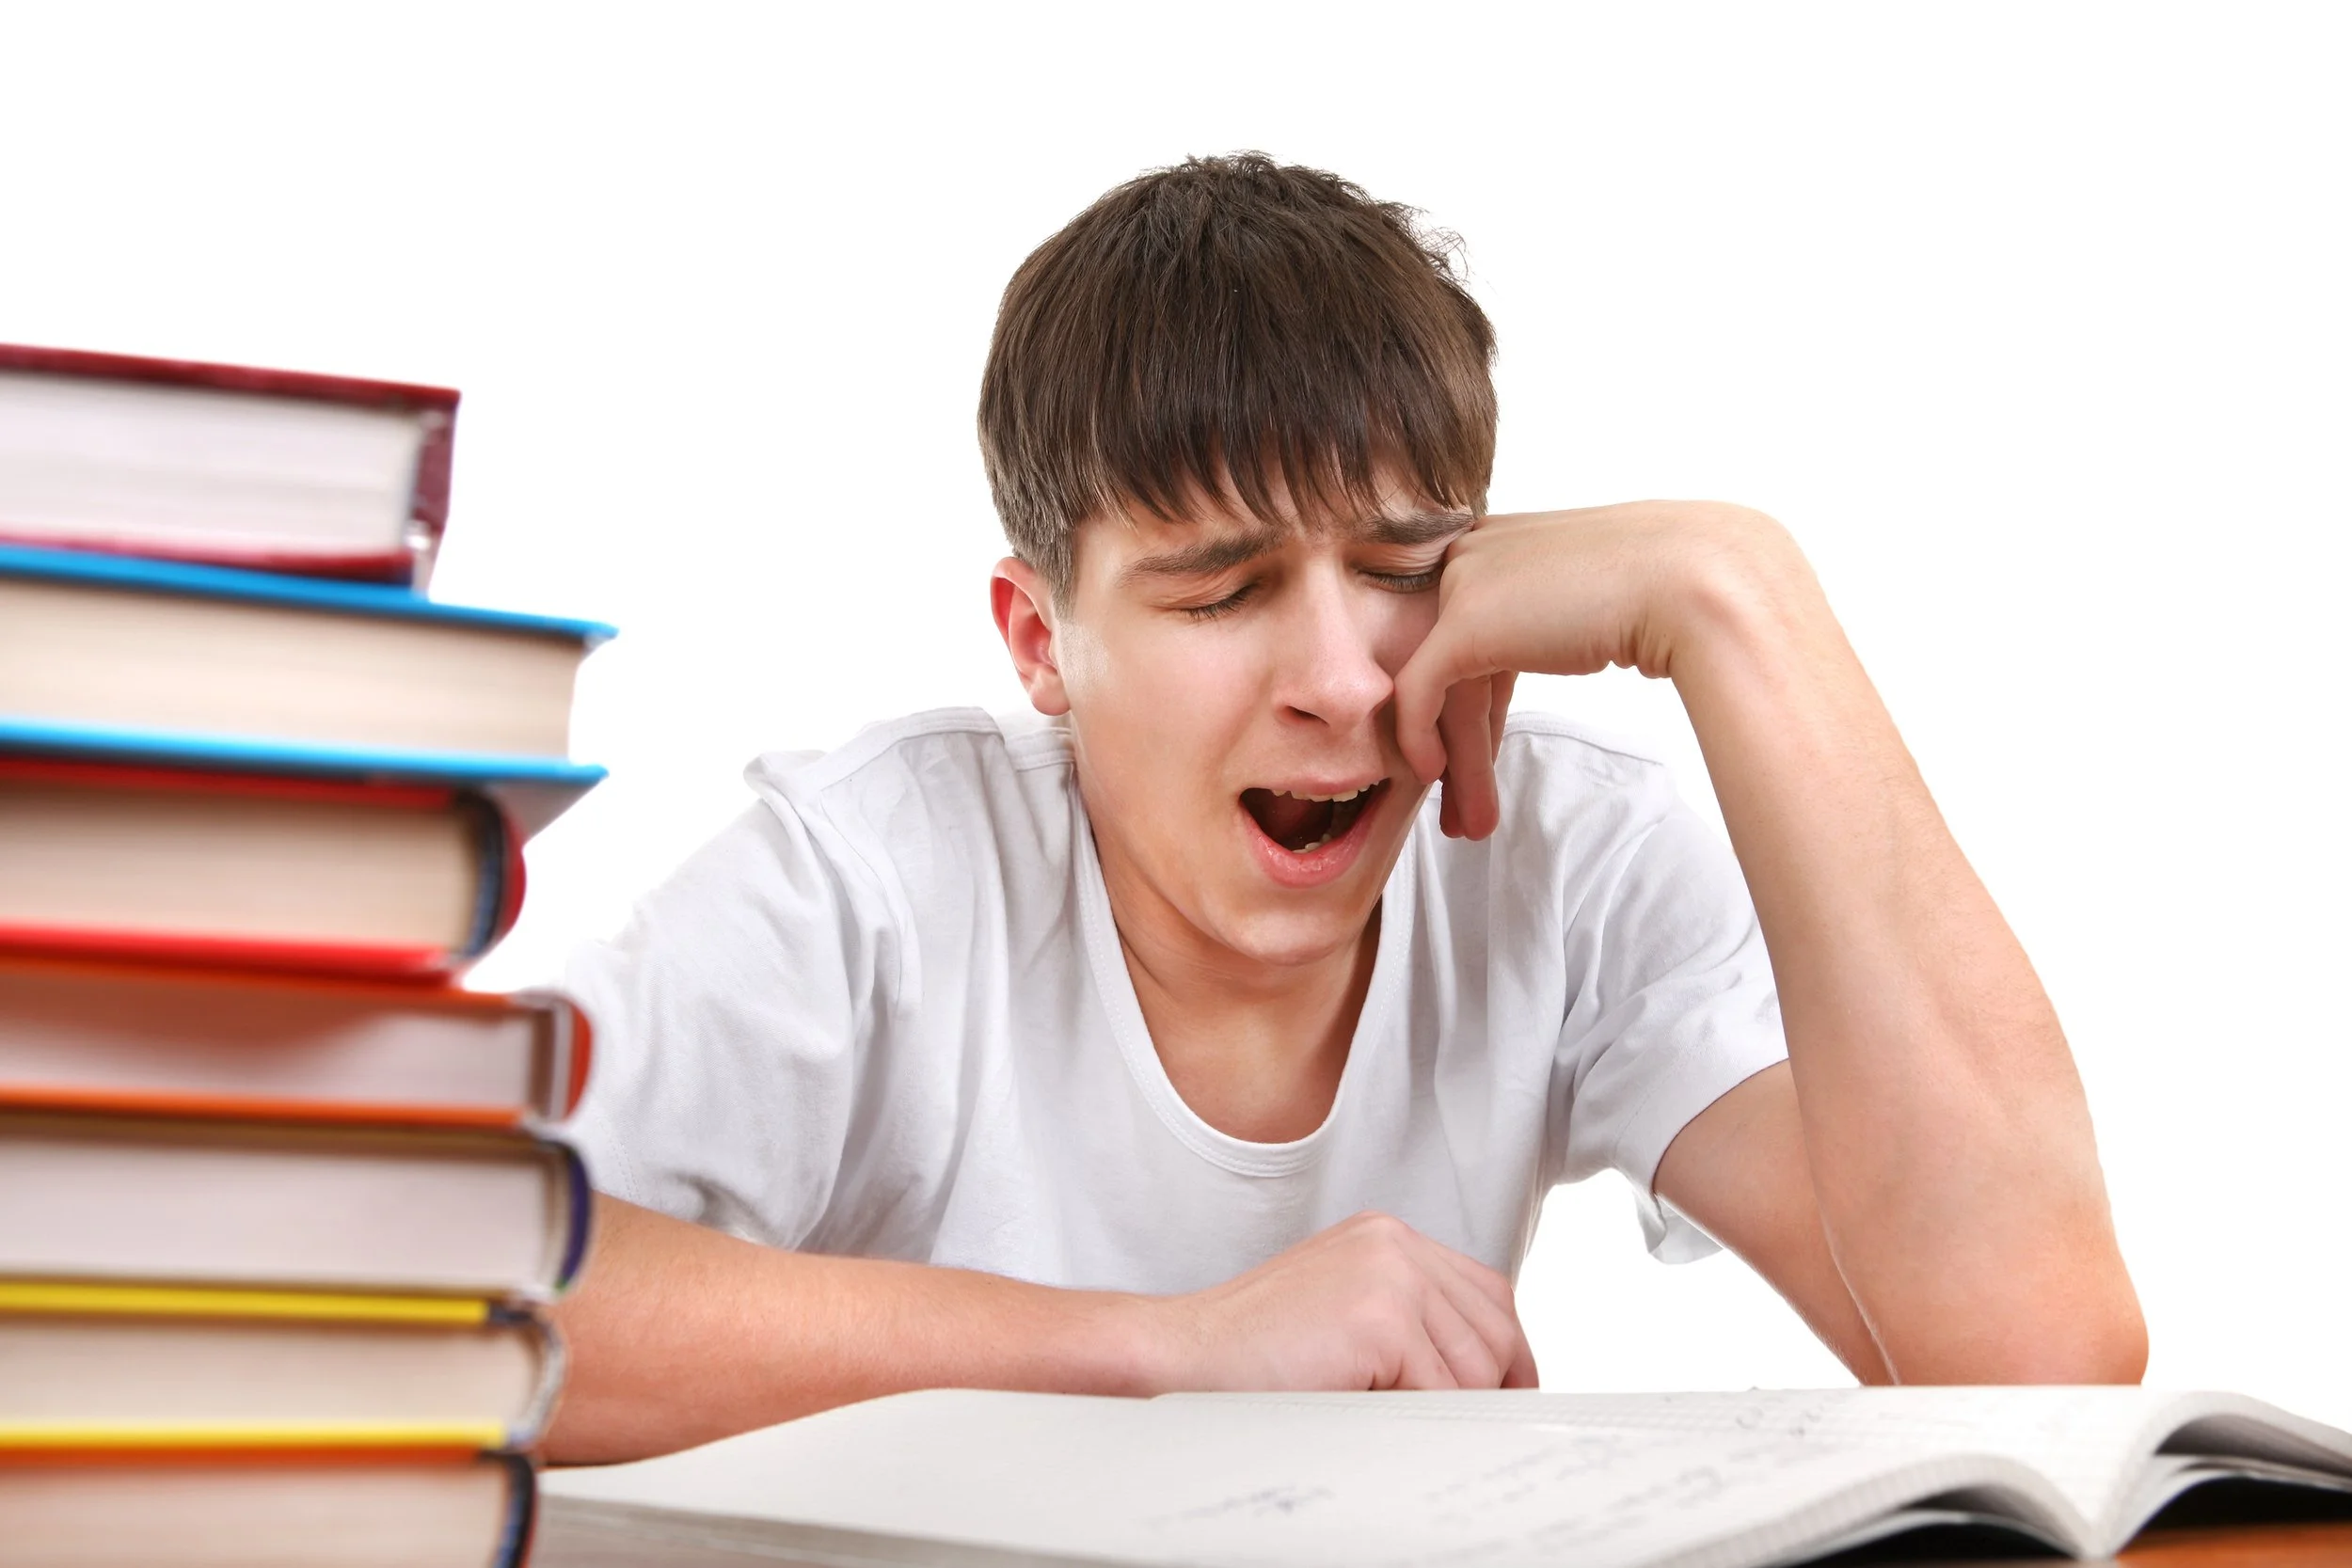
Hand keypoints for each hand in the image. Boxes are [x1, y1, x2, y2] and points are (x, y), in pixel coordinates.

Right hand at [1141, 1211, 1538, 1390]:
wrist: (1183, 1356)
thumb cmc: (1250, 1352)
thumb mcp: (1343, 1313)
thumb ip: (1406, 1319)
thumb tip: (1480, 1374)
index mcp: (1387, 1238)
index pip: (1487, 1293)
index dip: (1504, 1353)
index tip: (1503, 1396)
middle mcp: (1395, 1243)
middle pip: (1495, 1329)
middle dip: (1483, 1389)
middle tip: (1448, 1425)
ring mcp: (1391, 1273)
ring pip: (1476, 1368)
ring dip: (1439, 1406)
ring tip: (1382, 1412)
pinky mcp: (1382, 1316)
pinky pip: (1442, 1392)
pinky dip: (1416, 1420)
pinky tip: (1367, 1413)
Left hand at [1393, 502, 1805, 839]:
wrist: (1697, 583)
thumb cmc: (1674, 591)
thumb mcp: (1598, 600)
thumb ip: (1555, 617)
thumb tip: (1553, 643)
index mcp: (1504, 540)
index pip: (1472, 633)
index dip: (1478, 705)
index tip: (1488, 757)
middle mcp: (1474, 552)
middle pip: (1454, 664)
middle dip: (1460, 741)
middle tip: (1460, 803)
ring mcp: (1464, 583)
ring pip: (1440, 687)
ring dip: (1458, 762)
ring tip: (1467, 825)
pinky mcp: (1462, 622)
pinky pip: (1420, 692)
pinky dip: (1421, 739)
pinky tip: (1434, 776)